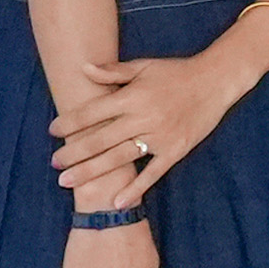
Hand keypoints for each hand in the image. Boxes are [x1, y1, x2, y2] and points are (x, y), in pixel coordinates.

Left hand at [48, 46, 249, 198]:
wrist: (216, 81)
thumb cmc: (176, 72)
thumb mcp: (143, 66)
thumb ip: (113, 71)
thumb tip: (84, 69)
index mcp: (132, 96)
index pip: (92, 112)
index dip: (69, 122)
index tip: (52, 131)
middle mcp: (143, 118)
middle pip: (100, 139)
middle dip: (73, 152)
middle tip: (54, 163)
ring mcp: (160, 136)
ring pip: (119, 158)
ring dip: (91, 171)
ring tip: (67, 182)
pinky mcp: (176, 150)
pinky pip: (153, 173)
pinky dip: (136, 188)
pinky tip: (118, 201)